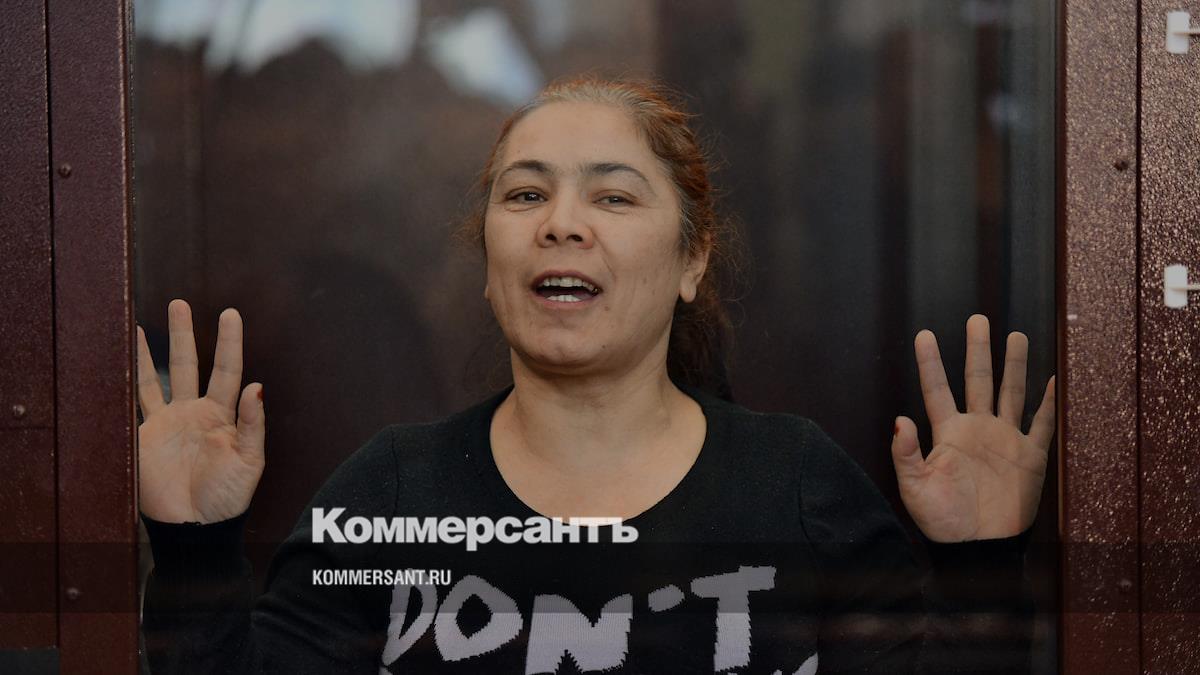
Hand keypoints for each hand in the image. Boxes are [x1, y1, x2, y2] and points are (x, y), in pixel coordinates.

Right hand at [137, 299, 265, 523]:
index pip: (227, 371)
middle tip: (179, 304)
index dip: (229, 343)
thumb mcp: (250, 462)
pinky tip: (117, 361)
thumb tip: (257, 386)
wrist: (194, 529)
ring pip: (157, 379)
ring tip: (139, 323)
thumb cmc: (228, 498)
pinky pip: (134, 405)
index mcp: (224, 416)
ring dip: (150, 353)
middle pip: (189, 365)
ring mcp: (168, 424)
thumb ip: (252, 424)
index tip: (230, 314)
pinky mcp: (144, 438)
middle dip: (185, 335)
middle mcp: (195, 413)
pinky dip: (126, 383)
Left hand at [890, 314, 1054, 542]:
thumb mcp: (914, 487)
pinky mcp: (1030, 457)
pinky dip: (1050, 402)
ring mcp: (1005, 440)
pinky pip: (1042, 424)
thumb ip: (905, 453)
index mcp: (948, 433)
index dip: (931, 363)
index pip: (937, 389)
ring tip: (1015, 335)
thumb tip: (898, 419)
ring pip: (1011, 393)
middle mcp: (977, 429)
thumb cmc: (941, 518)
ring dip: (1014, 365)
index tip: (924, 334)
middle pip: (978, 381)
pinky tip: (1055, 378)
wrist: (977, 547)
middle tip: (978, 318)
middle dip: (978, 350)